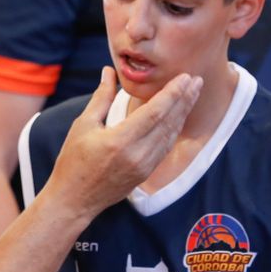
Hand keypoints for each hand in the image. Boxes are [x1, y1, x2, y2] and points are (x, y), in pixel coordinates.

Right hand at [44, 68, 200, 214]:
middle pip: (168, 122)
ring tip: (192, 94)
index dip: (173, 93)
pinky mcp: (146, 174)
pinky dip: (174, 129)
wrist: (74, 200)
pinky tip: (179, 116)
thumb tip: (109, 71)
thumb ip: (101, 97)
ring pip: (170, 135)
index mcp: (120, 140)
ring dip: (183, 113)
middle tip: (197, 80)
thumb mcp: (83, 125)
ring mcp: (144, 166)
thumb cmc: (73, 161)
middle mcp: (137, 154)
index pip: (155, 112)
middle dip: (184, 99)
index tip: (185, 77)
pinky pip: (165, 147)